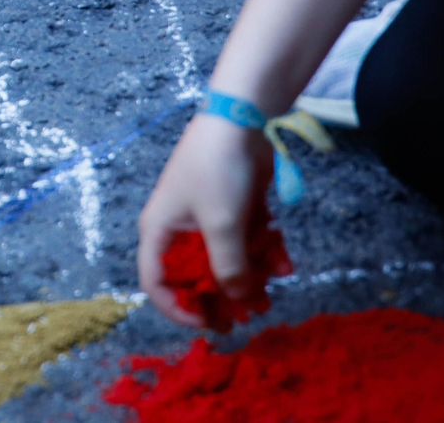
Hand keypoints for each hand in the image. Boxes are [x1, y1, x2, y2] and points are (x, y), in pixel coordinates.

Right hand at [136, 113, 273, 325]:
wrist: (241, 118)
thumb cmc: (217, 171)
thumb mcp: (222, 225)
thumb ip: (228, 268)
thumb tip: (236, 299)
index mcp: (161, 231)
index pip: (157, 282)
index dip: (178, 309)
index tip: (209, 324)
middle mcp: (180, 227)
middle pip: (196, 274)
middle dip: (224, 296)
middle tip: (249, 316)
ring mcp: (208, 216)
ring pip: (226, 258)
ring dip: (251, 276)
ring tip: (275, 290)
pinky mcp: (233, 206)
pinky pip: (245, 239)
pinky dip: (264, 251)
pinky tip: (285, 262)